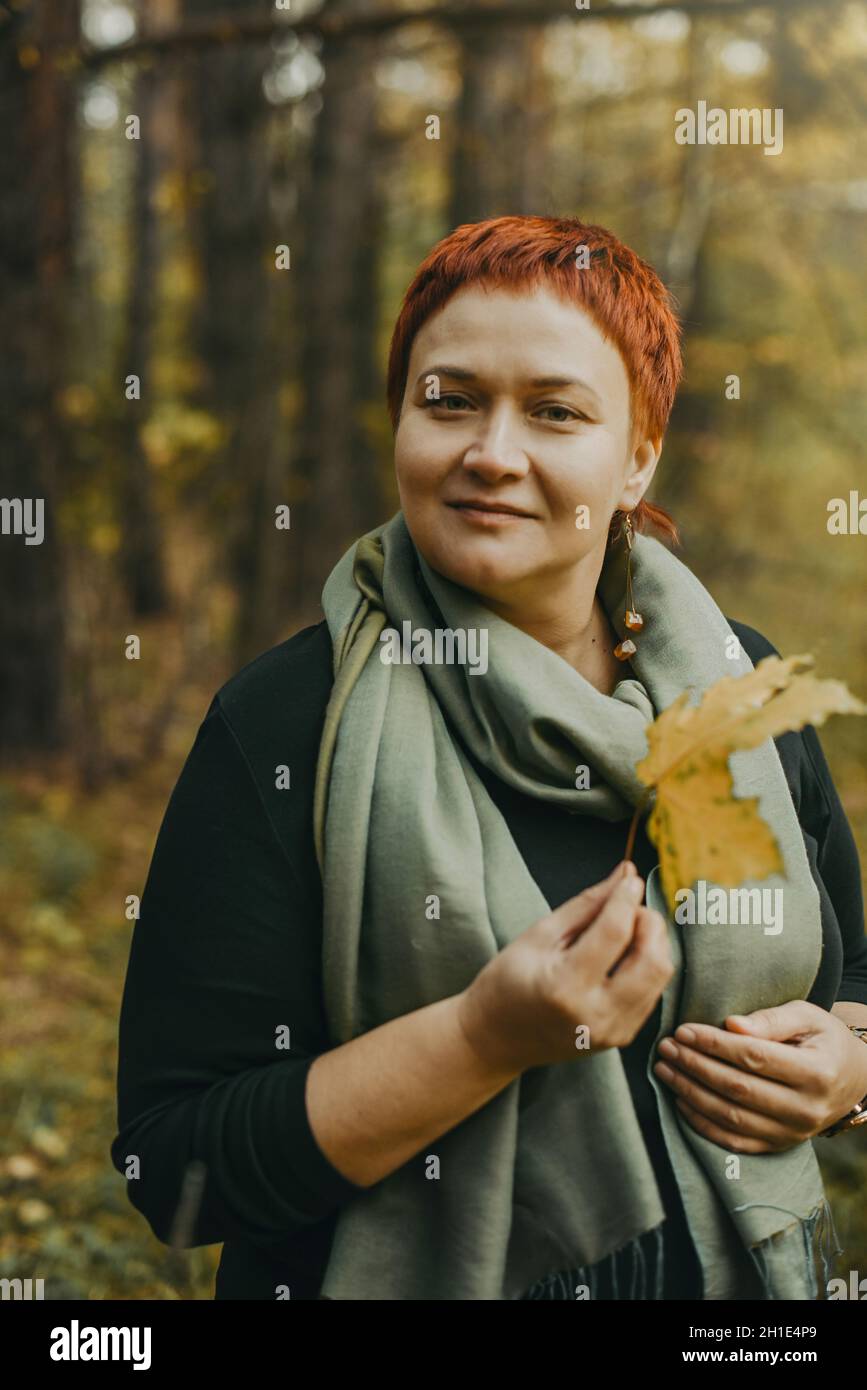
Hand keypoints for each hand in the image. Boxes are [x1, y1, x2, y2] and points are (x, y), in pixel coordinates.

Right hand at [457, 859, 673, 1074]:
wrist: (496, 1039)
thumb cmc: (507, 983)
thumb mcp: (539, 935)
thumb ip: (586, 905)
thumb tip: (624, 874)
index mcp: (566, 986)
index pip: (614, 933)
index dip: (627, 898)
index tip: (630, 878)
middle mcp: (595, 1014)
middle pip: (652, 960)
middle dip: (649, 923)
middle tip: (630, 908)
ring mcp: (612, 1031)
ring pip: (660, 977)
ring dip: (653, 944)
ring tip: (628, 930)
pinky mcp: (621, 1037)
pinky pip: (652, 993)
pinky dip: (646, 966)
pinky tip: (624, 956)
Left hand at [653, 1000, 866, 1151]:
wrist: (851, 1078)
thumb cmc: (823, 1039)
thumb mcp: (807, 1016)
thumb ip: (771, 1020)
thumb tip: (731, 1025)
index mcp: (816, 1072)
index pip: (754, 1058)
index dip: (714, 1045)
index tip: (684, 1031)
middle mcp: (805, 1109)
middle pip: (738, 1089)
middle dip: (694, 1066)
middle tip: (666, 1048)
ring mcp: (792, 1133)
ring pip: (731, 1117)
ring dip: (690, 1093)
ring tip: (664, 1069)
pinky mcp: (779, 1146)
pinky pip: (734, 1142)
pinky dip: (702, 1123)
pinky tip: (680, 1100)